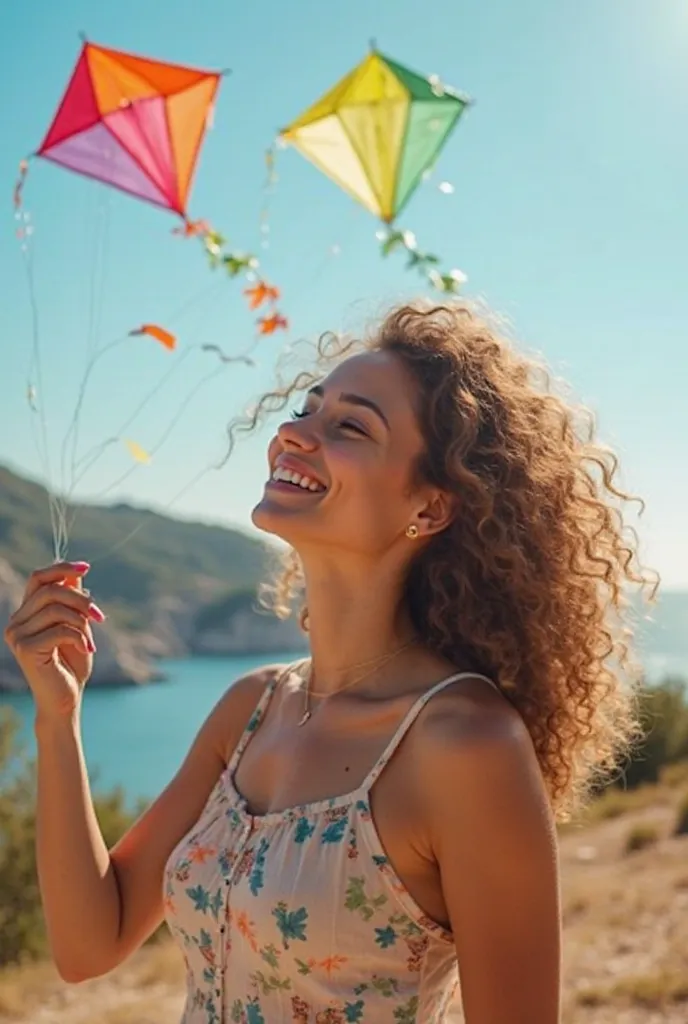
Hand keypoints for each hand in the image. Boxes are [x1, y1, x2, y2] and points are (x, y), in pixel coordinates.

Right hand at [3, 561, 104, 717]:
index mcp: (26, 612)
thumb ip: (72, 601)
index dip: (61, 568)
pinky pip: (60, 630)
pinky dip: (80, 637)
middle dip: (81, 600)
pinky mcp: (25, 648)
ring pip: (56, 609)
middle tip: (100, 617)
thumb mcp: (76, 625)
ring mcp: (17, 634)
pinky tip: (87, 650)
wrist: (66, 698)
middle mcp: (16, 621)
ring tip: (91, 639)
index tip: (86, 567)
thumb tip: (76, 573)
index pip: (38, 578)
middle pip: (51, 590)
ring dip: (82, 621)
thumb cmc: (72, 662)